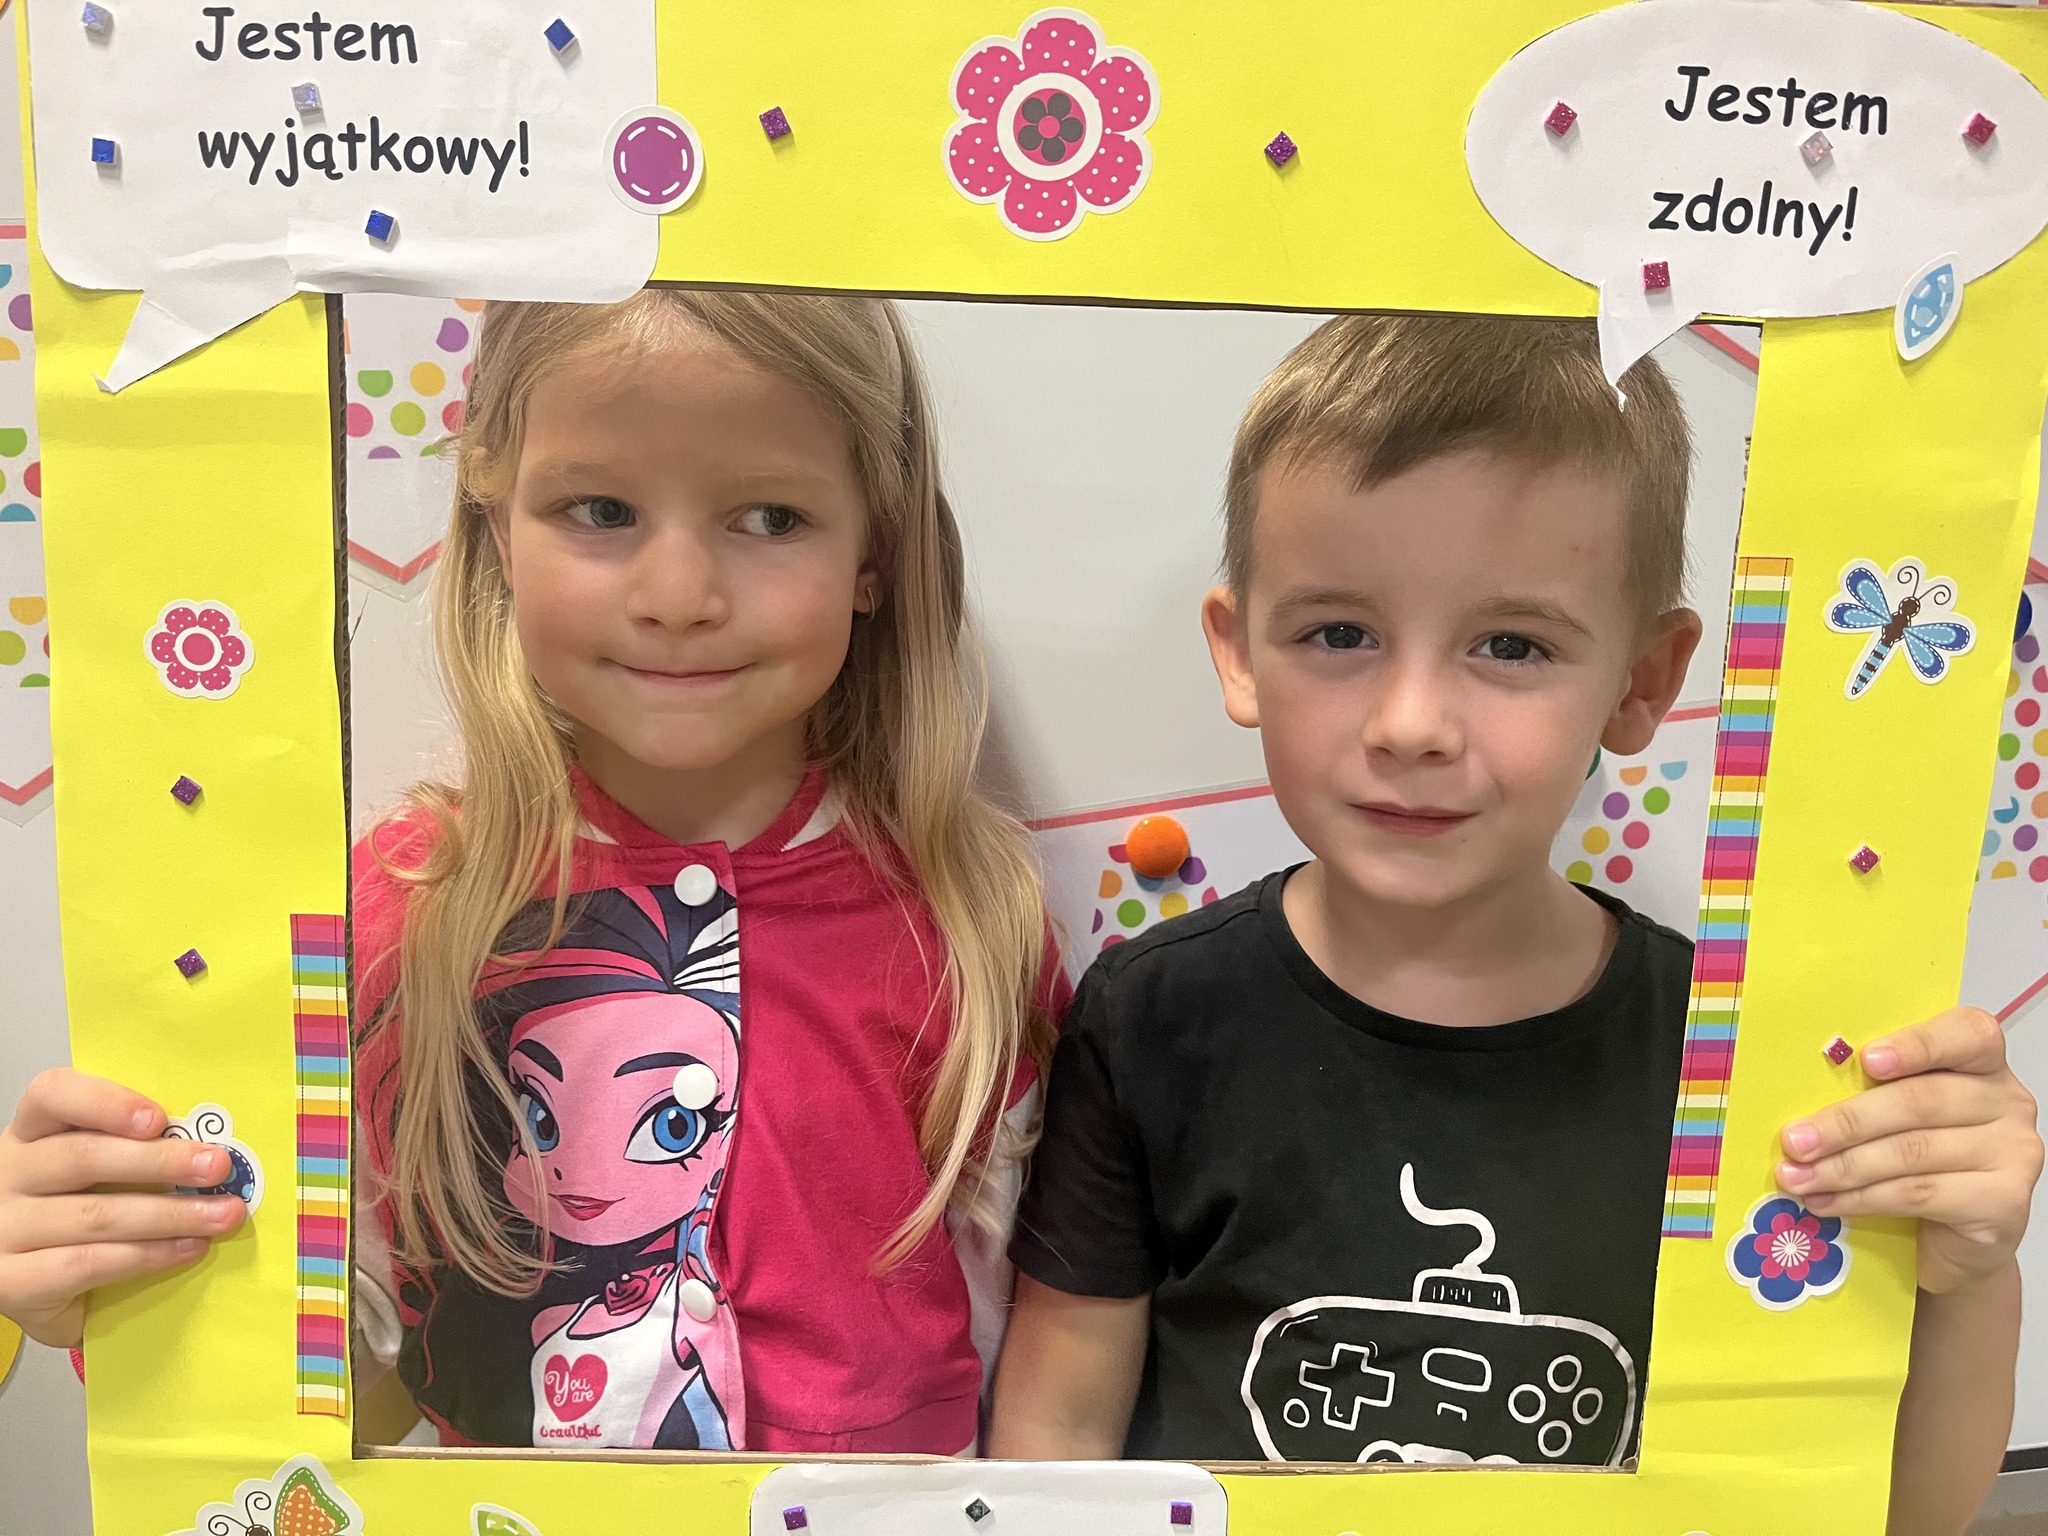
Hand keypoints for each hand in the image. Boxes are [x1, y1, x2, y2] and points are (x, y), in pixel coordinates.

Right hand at [0, 1068, 246, 1347]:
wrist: (31, 1285)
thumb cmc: (71, 1214)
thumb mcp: (94, 1172)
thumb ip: (133, 1148)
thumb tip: (210, 1145)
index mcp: (29, 1134)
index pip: (52, 1095)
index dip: (105, 1102)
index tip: (158, 1119)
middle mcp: (7, 1175)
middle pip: (83, 1157)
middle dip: (161, 1161)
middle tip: (217, 1166)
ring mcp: (4, 1229)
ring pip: (95, 1214)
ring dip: (170, 1214)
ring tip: (222, 1215)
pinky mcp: (10, 1281)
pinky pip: (86, 1264)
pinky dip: (147, 1256)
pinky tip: (189, 1249)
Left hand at [1776, 1007, 2041, 1294]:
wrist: (1957, 1234)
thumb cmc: (1921, 1157)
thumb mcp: (1899, 1113)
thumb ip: (1873, 1090)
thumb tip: (1799, 1091)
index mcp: (1982, 1062)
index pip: (1967, 1035)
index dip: (1916, 1045)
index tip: (1866, 1059)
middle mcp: (2007, 1102)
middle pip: (1920, 1101)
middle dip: (1846, 1122)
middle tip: (1794, 1141)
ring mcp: (2013, 1152)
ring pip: (1912, 1152)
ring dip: (1843, 1167)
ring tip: (1796, 1177)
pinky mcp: (2003, 1202)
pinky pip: (1919, 1194)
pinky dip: (1863, 1198)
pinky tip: (1826, 1201)